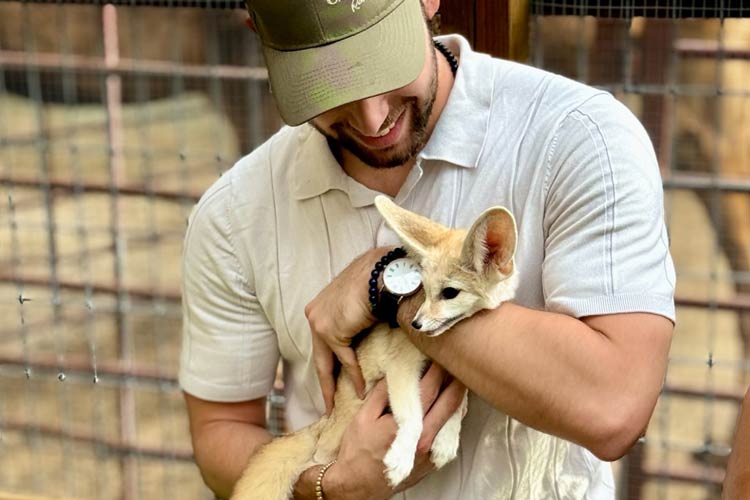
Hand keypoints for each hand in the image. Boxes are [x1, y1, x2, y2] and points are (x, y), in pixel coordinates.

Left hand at [305, 248, 392, 411]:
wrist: (384, 273)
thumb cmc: (381, 282)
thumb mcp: (364, 304)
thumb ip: (358, 321)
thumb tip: (367, 335)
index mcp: (322, 306)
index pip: (325, 341)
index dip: (330, 361)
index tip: (332, 379)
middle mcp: (315, 314)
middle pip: (320, 354)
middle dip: (325, 380)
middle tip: (328, 403)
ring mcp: (318, 322)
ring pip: (327, 360)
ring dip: (335, 384)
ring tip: (338, 405)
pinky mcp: (329, 330)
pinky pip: (344, 358)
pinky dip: (354, 375)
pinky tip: (360, 390)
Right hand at [323, 363, 467, 499]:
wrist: (358, 485)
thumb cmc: (358, 450)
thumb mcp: (364, 416)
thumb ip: (382, 393)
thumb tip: (397, 373)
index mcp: (408, 425)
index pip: (430, 390)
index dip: (437, 370)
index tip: (440, 357)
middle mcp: (425, 440)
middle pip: (450, 403)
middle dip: (456, 381)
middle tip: (459, 365)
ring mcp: (432, 454)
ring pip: (453, 420)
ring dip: (457, 399)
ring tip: (458, 382)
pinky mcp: (434, 463)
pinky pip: (449, 436)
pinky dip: (452, 419)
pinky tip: (450, 408)